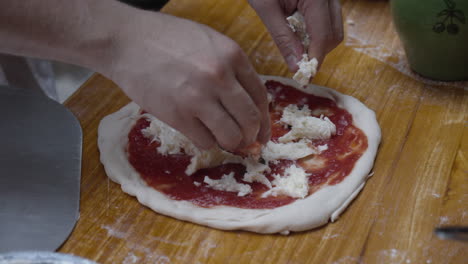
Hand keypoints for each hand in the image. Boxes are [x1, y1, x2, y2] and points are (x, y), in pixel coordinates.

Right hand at [102, 12, 269, 150]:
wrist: (126, 41)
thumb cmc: (166, 39)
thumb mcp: (209, 42)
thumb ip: (231, 68)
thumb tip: (246, 101)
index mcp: (232, 55)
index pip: (260, 96)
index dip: (264, 120)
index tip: (262, 132)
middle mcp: (220, 77)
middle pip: (250, 120)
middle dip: (251, 136)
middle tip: (245, 141)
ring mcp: (198, 97)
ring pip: (231, 136)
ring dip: (230, 143)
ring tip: (222, 140)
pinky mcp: (177, 115)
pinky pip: (204, 141)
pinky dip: (206, 142)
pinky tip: (199, 133)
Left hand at [249, 0, 342, 70]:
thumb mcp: (266, 7)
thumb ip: (282, 37)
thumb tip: (296, 66)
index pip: (323, 36)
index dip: (315, 59)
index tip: (305, 77)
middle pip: (334, 34)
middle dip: (318, 52)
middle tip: (297, 64)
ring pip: (334, 28)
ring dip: (318, 43)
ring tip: (295, 47)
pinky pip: (328, 19)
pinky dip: (316, 32)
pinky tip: (298, 33)